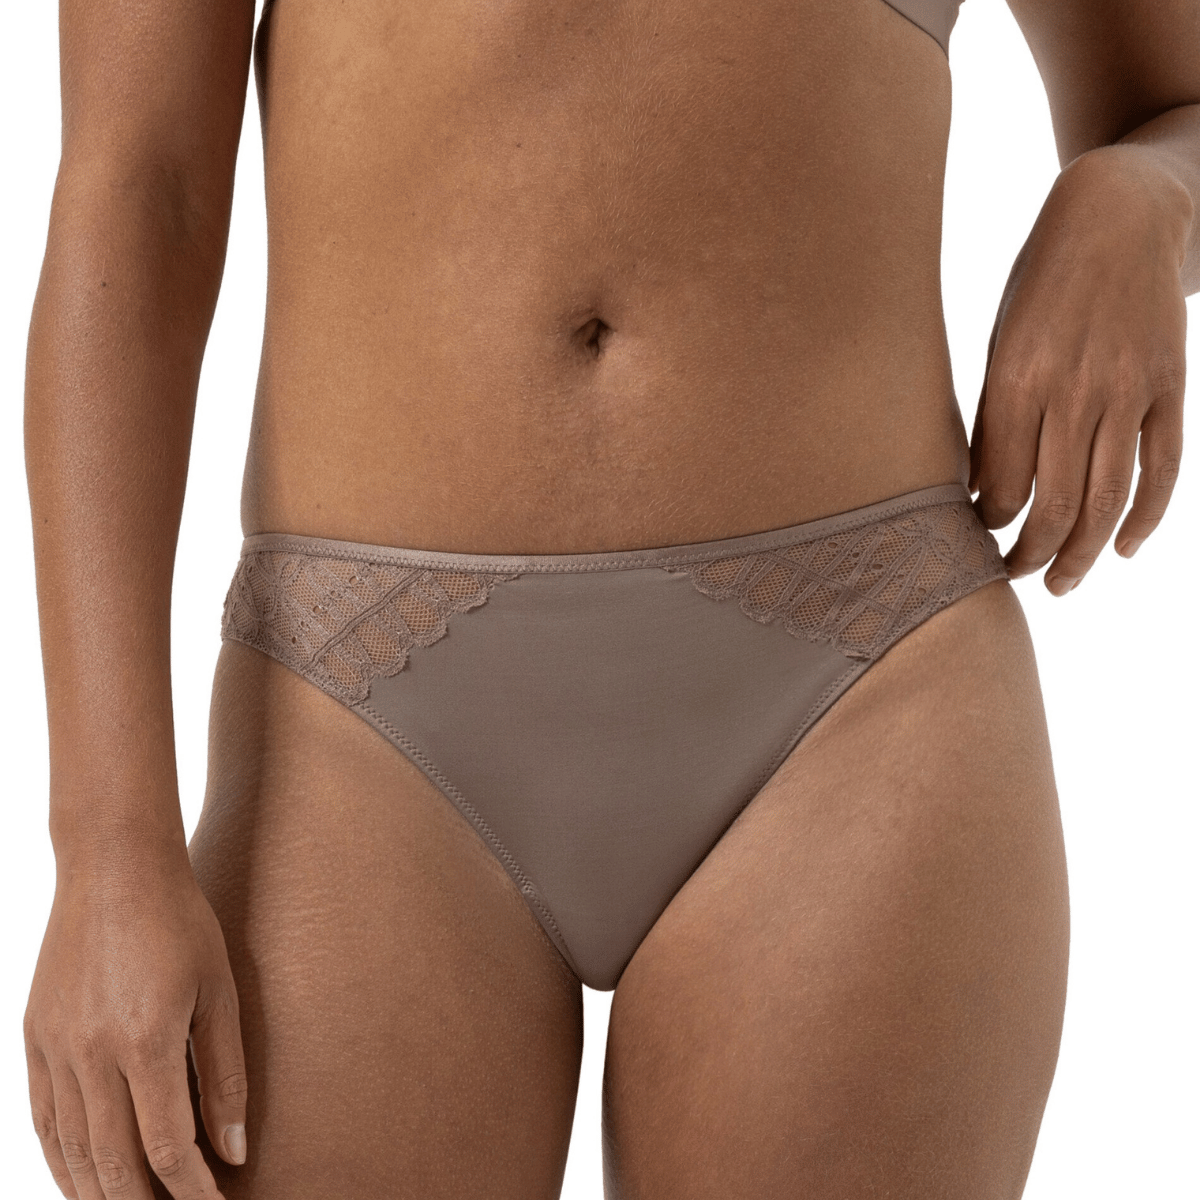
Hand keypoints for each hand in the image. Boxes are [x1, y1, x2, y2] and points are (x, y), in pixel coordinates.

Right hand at [24, 856, 246, 1199]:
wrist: (114, 868)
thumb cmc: (181, 922)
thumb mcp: (219, 991)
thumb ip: (225, 1074)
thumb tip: (233, 1151)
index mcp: (146, 1041)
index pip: (167, 1149)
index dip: (191, 1192)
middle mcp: (92, 1054)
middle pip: (114, 1165)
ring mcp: (55, 1049)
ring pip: (72, 1153)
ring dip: (102, 1196)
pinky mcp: (33, 1040)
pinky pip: (45, 1121)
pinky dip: (63, 1162)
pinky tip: (86, 1181)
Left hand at [969, 145, 1190, 594]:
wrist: (1120, 217)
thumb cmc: (1041, 284)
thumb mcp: (1000, 343)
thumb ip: (993, 418)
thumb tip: (983, 493)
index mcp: (1017, 380)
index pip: (1003, 486)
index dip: (989, 525)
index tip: (976, 538)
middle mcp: (1075, 391)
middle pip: (1054, 504)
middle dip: (1030, 555)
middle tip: (1014, 577)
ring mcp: (1129, 391)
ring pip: (1107, 499)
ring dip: (1081, 553)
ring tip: (1061, 583)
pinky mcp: (1171, 388)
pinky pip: (1163, 468)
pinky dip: (1146, 517)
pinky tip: (1124, 548)